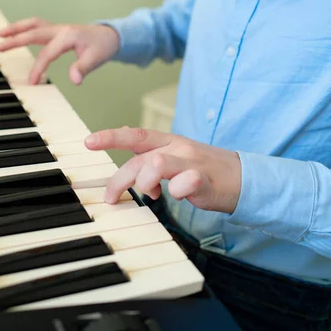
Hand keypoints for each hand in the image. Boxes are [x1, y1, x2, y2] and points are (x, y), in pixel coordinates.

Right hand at [0, 18, 119, 84]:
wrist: (110, 35)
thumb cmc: (103, 47)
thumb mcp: (96, 59)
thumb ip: (83, 68)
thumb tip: (74, 80)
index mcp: (68, 36)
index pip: (47, 53)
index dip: (38, 68)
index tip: (32, 82)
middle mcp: (60, 29)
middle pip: (33, 32)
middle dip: (15, 39)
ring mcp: (58, 28)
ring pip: (33, 25)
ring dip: (16, 29)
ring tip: (0, 34)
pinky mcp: (57, 31)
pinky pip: (37, 27)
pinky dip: (25, 29)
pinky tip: (15, 35)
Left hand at [85, 127, 241, 213]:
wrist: (243, 177)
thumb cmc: (205, 169)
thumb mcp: (175, 157)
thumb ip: (152, 159)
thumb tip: (131, 165)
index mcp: (169, 141)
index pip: (136, 134)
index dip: (110, 136)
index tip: (88, 141)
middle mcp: (178, 148)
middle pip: (140, 157)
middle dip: (120, 179)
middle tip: (110, 198)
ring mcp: (192, 163)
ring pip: (158, 163)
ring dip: (145, 181)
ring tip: (150, 195)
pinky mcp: (206, 180)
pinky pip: (187, 181)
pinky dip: (177, 190)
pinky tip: (176, 195)